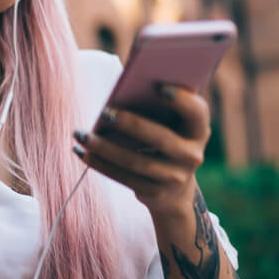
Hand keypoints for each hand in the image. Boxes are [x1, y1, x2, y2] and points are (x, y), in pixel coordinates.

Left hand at [72, 83, 210, 217]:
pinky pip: (123, 177)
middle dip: (132, 125)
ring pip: (136, 162)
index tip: (158, 86)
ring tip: (80, 134)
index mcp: (198, 130)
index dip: (181, 100)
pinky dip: (99, 163)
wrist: (173, 187)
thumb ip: (155, 106)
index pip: (196, 112)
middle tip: (105, 113)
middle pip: (161, 139)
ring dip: (104, 147)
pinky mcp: (154, 192)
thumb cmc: (164, 137)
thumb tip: (121, 91)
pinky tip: (81, 150)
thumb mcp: (168, 123)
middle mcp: (192, 155)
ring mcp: (175, 177)